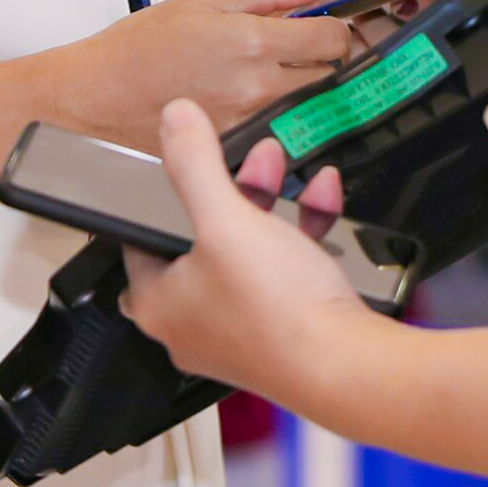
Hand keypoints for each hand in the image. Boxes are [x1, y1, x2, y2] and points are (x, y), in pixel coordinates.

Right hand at [45, 0, 359, 146]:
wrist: (95, 96)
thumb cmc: (141, 47)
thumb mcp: (205, 2)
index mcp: (253, 43)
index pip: (334, 38)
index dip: (334, 27)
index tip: (318, 25)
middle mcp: (258, 89)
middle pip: (330, 76)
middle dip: (324, 60)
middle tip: (297, 49)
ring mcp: (249, 125)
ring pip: (309, 108)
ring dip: (304, 91)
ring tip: (269, 76)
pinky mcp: (236, 152)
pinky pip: (279, 134)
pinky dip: (277, 120)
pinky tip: (249, 105)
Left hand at [123, 101, 371, 404]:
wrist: (347, 366)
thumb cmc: (277, 312)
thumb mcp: (226, 220)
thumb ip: (195, 165)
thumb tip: (173, 120)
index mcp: (160, 305)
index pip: (139, 243)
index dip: (159, 202)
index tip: (183, 172)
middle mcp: (194, 325)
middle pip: (201, 241)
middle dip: (232, 190)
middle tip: (252, 160)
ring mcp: (242, 332)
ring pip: (247, 252)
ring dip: (269, 203)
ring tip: (284, 167)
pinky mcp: (285, 332)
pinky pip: (285, 270)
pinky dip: (301, 231)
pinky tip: (320, 199)